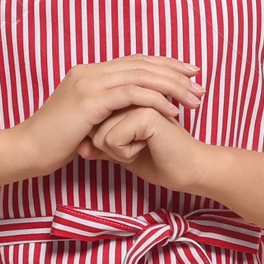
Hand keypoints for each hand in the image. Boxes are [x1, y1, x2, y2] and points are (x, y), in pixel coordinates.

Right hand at [12, 57, 200, 177]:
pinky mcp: (90, 100)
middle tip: (200, 85)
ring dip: (172, 87)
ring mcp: (90, 83)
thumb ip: (104, 112)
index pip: (135, 61)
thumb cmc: (54, 143)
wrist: (27, 150)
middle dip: (175, 74)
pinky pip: (132, 95)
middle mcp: (91, 71)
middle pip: (143, 64)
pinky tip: (173, 112)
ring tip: (194, 100)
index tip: (190, 74)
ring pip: (141, 76)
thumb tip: (125, 116)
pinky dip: (156, 101)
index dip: (165, 66)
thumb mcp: (83, 122)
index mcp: (90, 73)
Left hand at [79, 102, 207, 190]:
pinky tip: (148, 146)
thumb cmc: (156, 160)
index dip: (103, 143)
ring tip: (144, 146)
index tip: (131, 145)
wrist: (184, 171)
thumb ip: (100, 148)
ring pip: (100, 133)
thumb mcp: (121, 154)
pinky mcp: (145, 111)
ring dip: (119, 151)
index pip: (91, 121)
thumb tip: (79, 148)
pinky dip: (127, 153)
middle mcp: (130, 92)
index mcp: (124, 95)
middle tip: (139, 146)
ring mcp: (139, 98)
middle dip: (110, 148)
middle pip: (92, 127)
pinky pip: (113, 139)